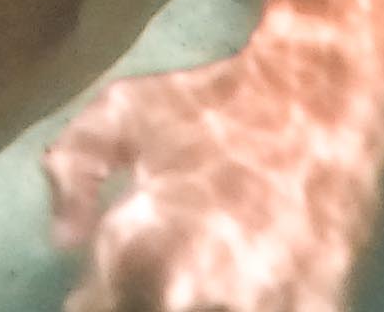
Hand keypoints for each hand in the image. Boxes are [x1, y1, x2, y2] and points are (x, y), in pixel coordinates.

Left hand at [44, 52, 383, 311]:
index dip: (100, 293)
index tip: (114, 272)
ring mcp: (262, 309)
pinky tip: (255, 278)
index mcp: (140, 253)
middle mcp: (195, 294)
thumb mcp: (119, 111)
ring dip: (201, 300)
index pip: (94, 310)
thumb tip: (65, 240)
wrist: (318, 94)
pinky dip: (259, 302)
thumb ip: (70, 173)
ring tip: (207, 266)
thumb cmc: (211, 102)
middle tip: (163, 264)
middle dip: (146, 296)